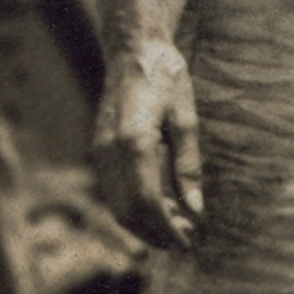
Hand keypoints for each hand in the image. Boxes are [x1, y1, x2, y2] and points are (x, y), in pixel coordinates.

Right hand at [95, 38, 203, 249]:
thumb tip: (195, 209)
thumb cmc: (166, 79)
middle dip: (155, 232)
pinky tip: (161, 209)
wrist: (133, 51)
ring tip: (177, 229)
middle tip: (186, 241)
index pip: (146, 201)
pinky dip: (135, 207)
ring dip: (144, 224)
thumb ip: (188, 166)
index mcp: (133, 141)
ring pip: (116, 204)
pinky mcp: (99, 150)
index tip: (188, 242)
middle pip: (127, 210)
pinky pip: (113, 190)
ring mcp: (99, 151)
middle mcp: (109, 150)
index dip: (166, 227)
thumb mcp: (186, 119)